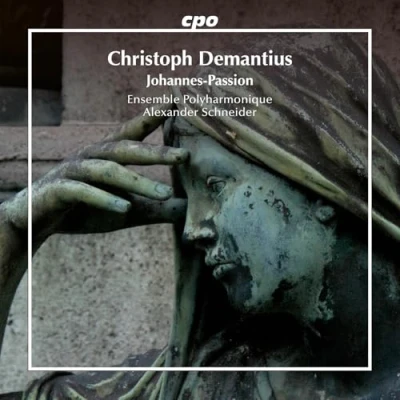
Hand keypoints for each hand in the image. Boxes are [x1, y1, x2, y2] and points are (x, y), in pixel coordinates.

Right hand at [1, 104, 187, 246]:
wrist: (38, 220)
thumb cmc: (86, 208)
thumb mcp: (130, 211)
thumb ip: (157, 208)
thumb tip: (189, 207)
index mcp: (108, 158)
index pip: (133, 134)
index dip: (152, 118)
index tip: (176, 103)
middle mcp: (92, 158)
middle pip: (126, 150)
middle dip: (155, 152)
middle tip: (185, 156)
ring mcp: (73, 172)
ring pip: (108, 171)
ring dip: (137, 182)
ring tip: (163, 193)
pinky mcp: (57, 190)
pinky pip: (82, 191)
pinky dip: (104, 199)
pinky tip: (125, 208)